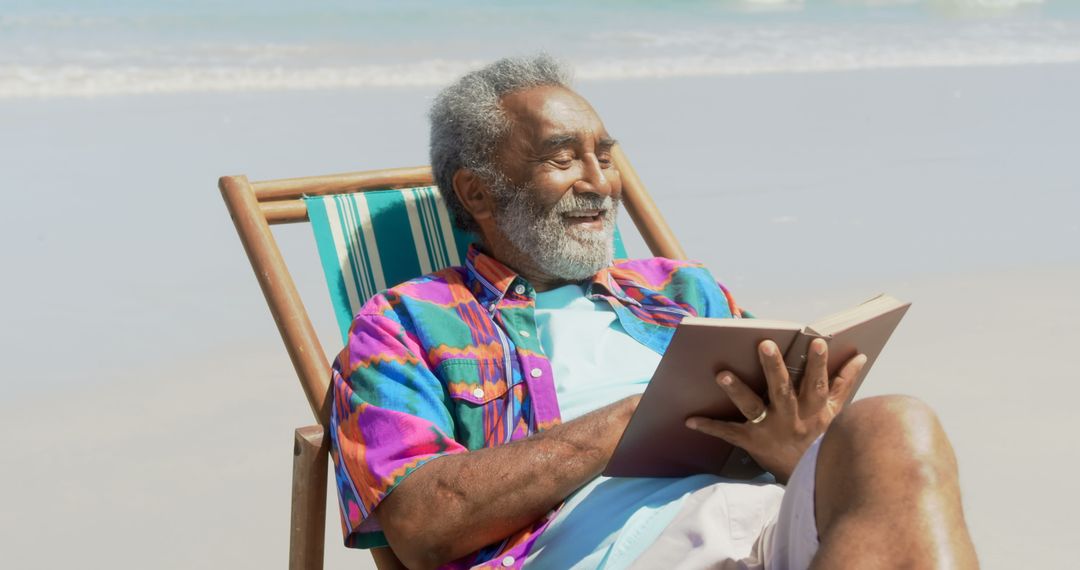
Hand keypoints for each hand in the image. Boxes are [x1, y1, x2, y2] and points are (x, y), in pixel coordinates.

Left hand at [685, 338, 866, 482]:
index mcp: (814, 408)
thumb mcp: (836, 413)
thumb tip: (861, 356)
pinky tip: (689, 419)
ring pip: (754, 407)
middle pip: (783, 390)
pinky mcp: (752, 441)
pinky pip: (729, 433)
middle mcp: (792, 417)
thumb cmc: (820, 437)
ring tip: (721, 374)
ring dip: (737, 390)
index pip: (818, 383)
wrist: (806, 478)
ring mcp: (770, 429)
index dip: (819, 364)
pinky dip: (709, 426)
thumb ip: (844, 383)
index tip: (817, 341)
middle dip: (774, 367)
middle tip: (764, 344)